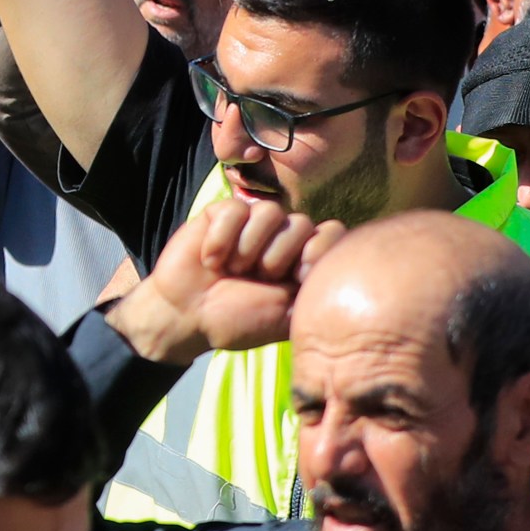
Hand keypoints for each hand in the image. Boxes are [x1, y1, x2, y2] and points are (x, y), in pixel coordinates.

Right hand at [107, 199, 341, 364]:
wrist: (186, 317)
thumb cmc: (238, 321)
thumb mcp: (288, 312)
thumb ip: (315, 285)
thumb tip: (343, 259)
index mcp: (301, 261)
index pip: (332, 234)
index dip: (318, 251)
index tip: (296, 278)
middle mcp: (280, 239)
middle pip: (302, 223)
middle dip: (278, 256)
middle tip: (256, 278)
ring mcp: (251, 225)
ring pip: (271, 212)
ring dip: (250, 247)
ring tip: (233, 269)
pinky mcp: (221, 214)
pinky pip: (236, 209)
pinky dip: (223, 237)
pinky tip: (211, 259)